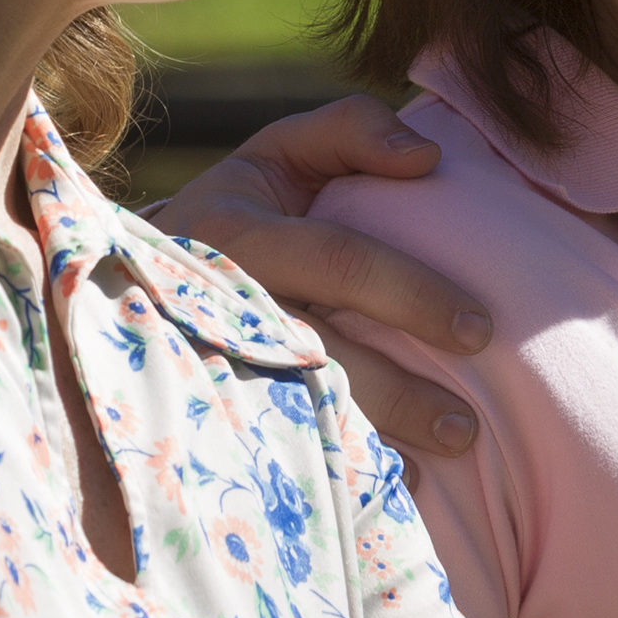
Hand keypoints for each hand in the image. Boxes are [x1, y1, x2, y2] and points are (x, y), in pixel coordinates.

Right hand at [156, 98, 492, 457]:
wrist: (137, 274)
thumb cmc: (245, 204)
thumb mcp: (283, 151)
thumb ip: (352, 131)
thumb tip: (428, 158)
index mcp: (239, 228)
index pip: (339, 261)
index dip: (411, 294)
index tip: (480, 330)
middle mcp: (218, 300)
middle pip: (320, 352)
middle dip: (400, 393)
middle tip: (468, 424)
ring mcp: (208, 360)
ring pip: (296, 409)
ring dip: (376, 440)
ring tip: (445, 457)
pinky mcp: (208, 402)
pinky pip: (275, 443)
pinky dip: (335, 468)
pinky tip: (389, 486)